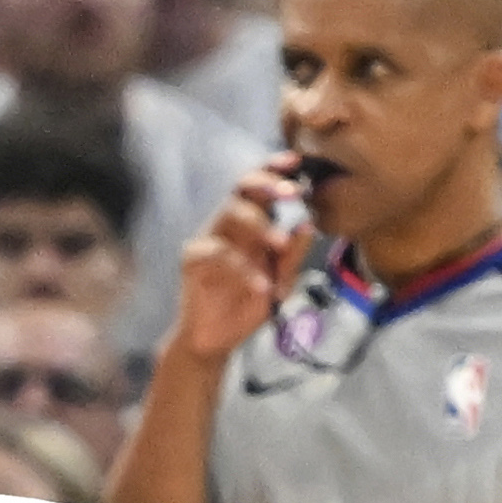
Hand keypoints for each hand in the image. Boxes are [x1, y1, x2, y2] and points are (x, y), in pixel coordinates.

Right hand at [169, 159, 315, 365]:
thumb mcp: (281, 280)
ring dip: (259, 224)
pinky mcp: (193, 260)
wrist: (216, 340)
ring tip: (280, 242)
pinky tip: (263, 286)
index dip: (274, 169)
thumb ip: (293, 256)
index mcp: (250, 223)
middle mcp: (227, 224)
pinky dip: (244, 269)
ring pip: (229, 215)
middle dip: (267, 185)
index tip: (295, 161)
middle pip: (240, 188)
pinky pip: (219, 255)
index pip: (259, 187)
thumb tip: (308, 225)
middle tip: (292, 192)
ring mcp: (208, 239)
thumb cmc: (247, 305)